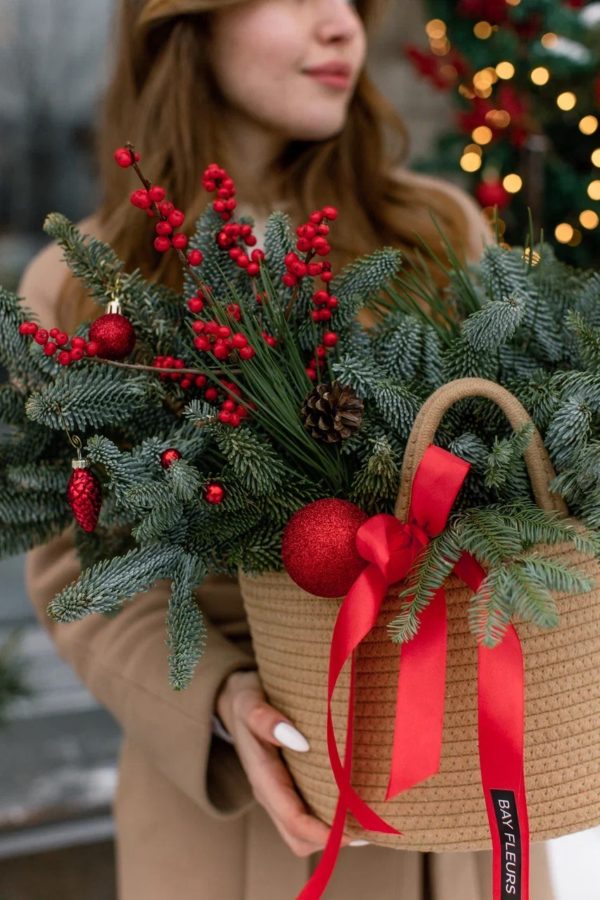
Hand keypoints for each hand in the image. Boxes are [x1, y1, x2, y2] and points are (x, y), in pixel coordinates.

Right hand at [216, 669, 366, 857]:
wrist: (235, 702)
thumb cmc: (245, 701)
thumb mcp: (249, 702)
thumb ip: (265, 719)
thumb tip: (299, 741)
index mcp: (262, 777)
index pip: (293, 820)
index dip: (322, 832)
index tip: (354, 828)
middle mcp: (269, 793)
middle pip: (298, 838)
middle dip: (330, 839)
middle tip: (366, 824)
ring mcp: (277, 793)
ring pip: (302, 834)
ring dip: (331, 833)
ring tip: (364, 818)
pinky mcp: (287, 788)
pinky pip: (306, 816)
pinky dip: (328, 820)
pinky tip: (352, 804)